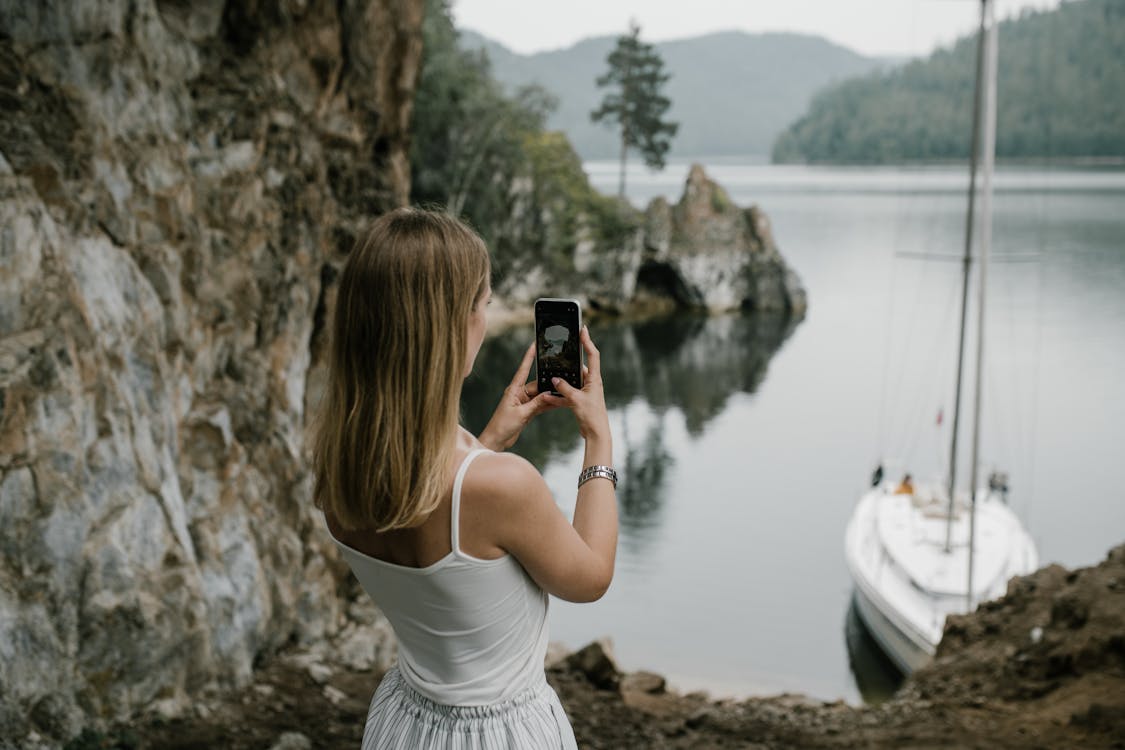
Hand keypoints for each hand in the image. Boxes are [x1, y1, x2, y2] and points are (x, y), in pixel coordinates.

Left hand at [478, 342, 561, 450]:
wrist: (497, 440)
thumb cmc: (502, 426)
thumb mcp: (522, 414)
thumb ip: (536, 404)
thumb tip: (549, 394)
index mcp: (514, 389)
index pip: (523, 369)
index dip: (529, 356)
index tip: (535, 344)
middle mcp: (519, 393)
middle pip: (537, 385)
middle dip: (548, 384)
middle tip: (562, 381)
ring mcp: (523, 402)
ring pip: (540, 395)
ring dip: (550, 396)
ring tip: (563, 393)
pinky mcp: (526, 411)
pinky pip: (540, 404)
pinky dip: (548, 404)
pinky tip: (558, 403)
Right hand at [550, 326, 610, 441]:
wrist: (596, 433)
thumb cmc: (592, 416)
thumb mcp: (576, 400)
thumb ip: (564, 388)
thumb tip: (555, 379)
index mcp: (594, 379)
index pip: (592, 355)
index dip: (587, 341)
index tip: (583, 329)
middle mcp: (591, 383)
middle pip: (579, 367)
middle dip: (569, 362)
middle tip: (562, 350)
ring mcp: (585, 392)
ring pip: (571, 381)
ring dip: (561, 382)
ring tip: (551, 376)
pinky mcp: (580, 401)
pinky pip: (567, 394)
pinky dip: (559, 395)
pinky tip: (548, 396)